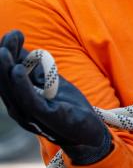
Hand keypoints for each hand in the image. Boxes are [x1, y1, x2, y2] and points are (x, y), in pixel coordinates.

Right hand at [0, 30, 110, 164]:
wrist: (88, 133)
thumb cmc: (67, 106)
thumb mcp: (49, 82)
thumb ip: (35, 68)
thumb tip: (20, 47)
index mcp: (19, 97)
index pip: (6, 74)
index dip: (8, 53)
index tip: (14, 34)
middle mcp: (19, 106)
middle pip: (5, 80)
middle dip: (5, 56)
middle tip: (11, 35)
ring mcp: (30, 114)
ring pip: (12, 89)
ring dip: (6, 68)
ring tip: (4, 50)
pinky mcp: (46, 118)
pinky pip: (29, 100)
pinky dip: (22, 85)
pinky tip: (18, 70)